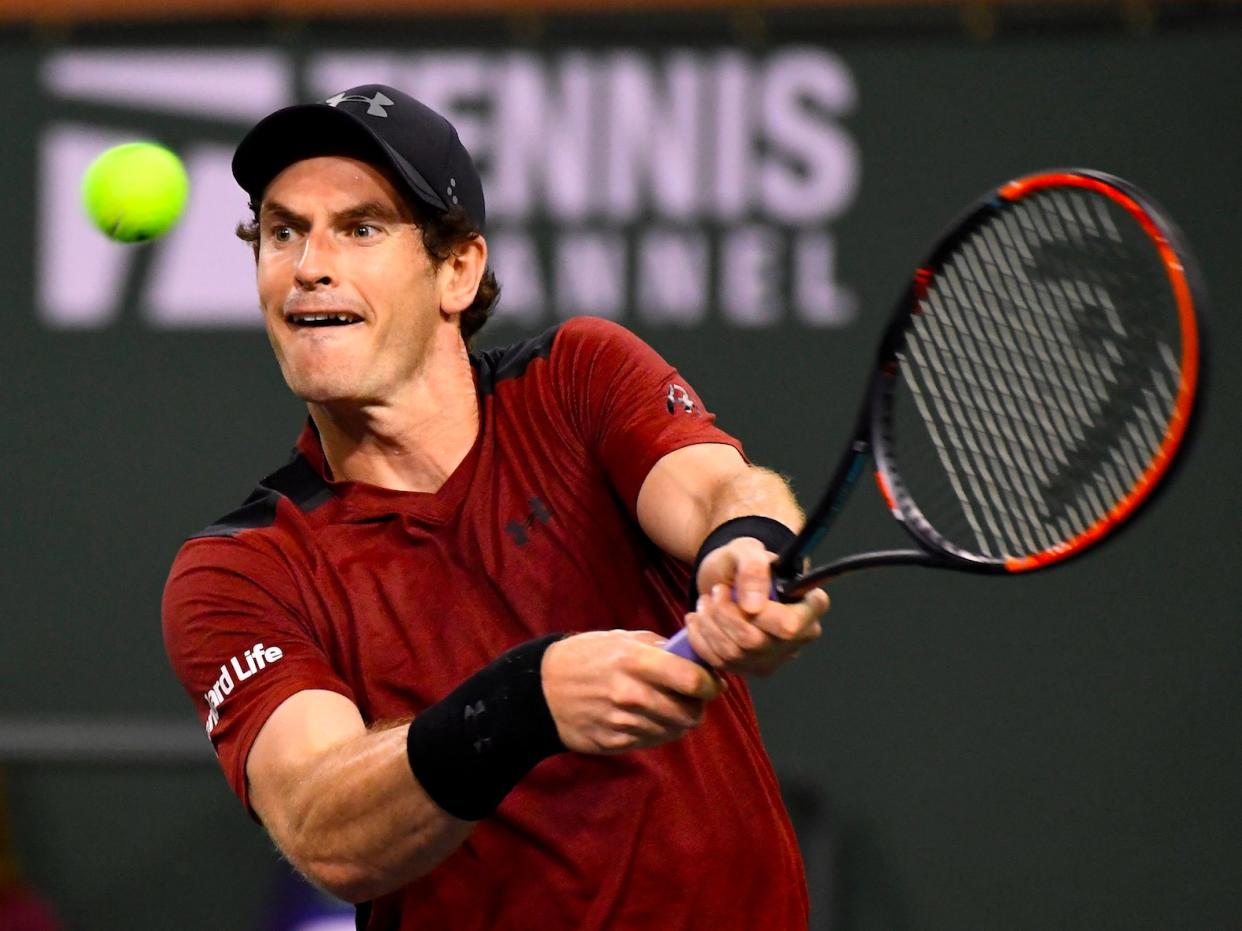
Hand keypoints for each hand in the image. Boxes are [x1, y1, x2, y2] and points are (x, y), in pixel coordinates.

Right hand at [541, 630, 722, 754]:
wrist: (540, 690)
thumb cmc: (585, 657)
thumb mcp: (620, 639)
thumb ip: (659, 648)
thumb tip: (695, 658)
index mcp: (635, 661)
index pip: (692, 680)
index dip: (710, 684)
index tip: (712, 683)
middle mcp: (631, 694)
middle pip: (689, 712)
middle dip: (697, 706)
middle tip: (692, 698)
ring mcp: (622, 722)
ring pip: (674, 731)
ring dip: (678, 720)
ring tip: (667, 706)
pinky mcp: (615, 742)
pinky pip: (652, 741)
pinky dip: (657, 731)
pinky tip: (646, 717)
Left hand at [684, 537, 828, 676]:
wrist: (726, 578)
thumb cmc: (743, 562)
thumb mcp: (747, 550)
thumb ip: (754, 569)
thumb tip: (754, 606)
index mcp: (809, 606)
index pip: (790, 625)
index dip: (760, 614)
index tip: (737, 594)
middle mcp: (798, 638)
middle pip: (755, 642)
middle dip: (724, 615)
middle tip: (716, 592)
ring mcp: (774, 657)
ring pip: (733, 653)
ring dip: (710, 624)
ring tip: (706, 602)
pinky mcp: (749, 668)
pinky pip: (718, 662)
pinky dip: (700, 638)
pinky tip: (698, 619)